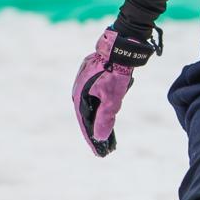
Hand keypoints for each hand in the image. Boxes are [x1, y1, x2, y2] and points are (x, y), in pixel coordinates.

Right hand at [72, 27, 160, 156]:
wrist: (120, 45)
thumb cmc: (115, 71)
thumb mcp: (112, 98)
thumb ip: (105, 118)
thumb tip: (99, 137)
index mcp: (80, 96)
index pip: (86, 124)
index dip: (93, 140)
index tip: (100, 154)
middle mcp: (79, 90)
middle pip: (88, 117)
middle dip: (97, 133)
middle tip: (106, 150)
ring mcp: (86, 83)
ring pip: (93, 107)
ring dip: (100, 121)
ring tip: (110, 137)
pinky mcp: (94, 78)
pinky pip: (97, 98)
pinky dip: (102, 108)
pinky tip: (108, 115)